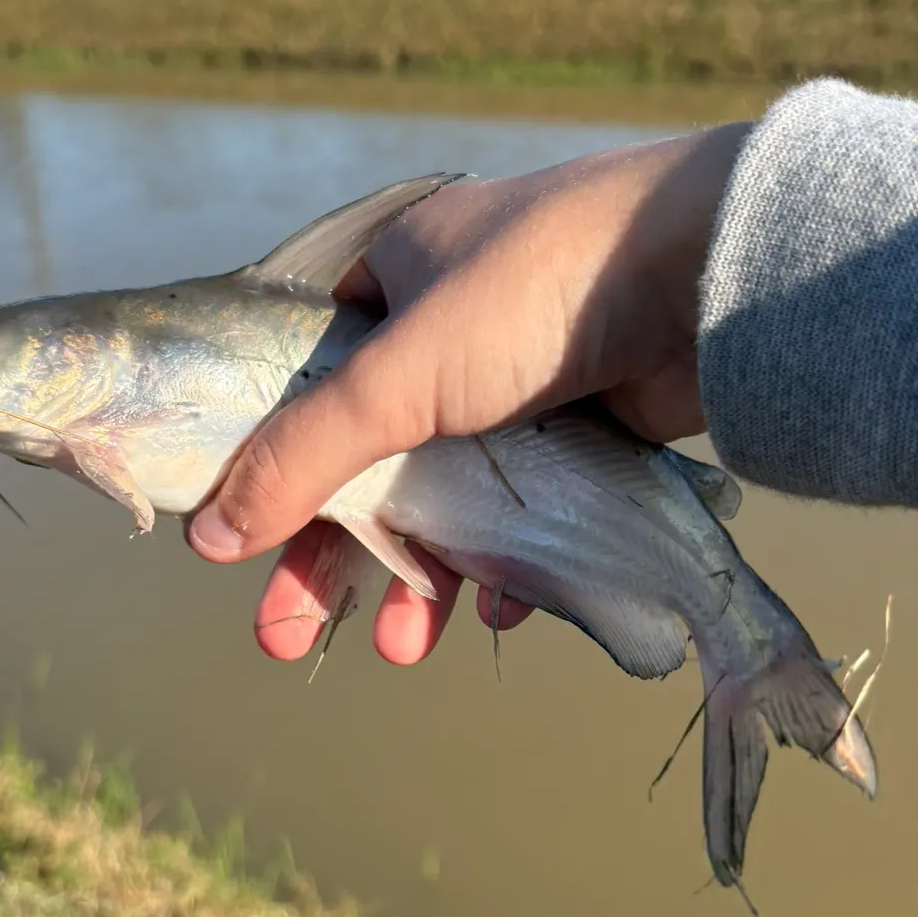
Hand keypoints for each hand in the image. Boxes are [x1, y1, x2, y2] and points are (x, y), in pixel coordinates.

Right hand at [187, 122, 751, 663]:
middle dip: (334, 550)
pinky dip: (506, 559)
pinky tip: (497, 609)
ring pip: (450, 491)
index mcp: (393, 277)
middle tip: (289, 634)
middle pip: (369, 456)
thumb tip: (207, 534)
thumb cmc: (536, 292)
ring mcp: (522, 376)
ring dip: (421, 571)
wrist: (710, 272)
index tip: (244, 544)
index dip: (269, 467)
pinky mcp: (589, 420)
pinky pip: (527, 506)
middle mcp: (451, 323)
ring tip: (403, 644)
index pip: (303, 383)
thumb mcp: (398, 373)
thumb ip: (302, 453)